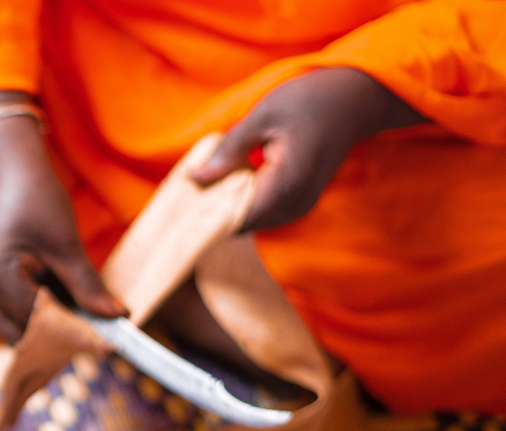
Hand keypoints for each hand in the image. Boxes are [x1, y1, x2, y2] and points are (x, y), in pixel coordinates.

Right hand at [0, 91, 125, 342]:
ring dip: (47, 327)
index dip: (73, 333)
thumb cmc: (34, 196)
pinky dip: (37, 313)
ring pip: (15, 327)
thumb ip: (87, 285)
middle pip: (22, 334)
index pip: (38, 323)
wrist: (7, 168)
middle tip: (97, 336)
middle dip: (57, 338)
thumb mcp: (65, 243)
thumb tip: (117, 315)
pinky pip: (11, 311)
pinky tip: (65, 305)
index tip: (107, 342)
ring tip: (83, 320)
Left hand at [191, 67, 424, 231]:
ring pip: (252, 221)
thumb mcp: (262, 116)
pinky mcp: (300, 202)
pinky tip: (227, 182)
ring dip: (228, 207)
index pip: (236, 219)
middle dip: (213, 211)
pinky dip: (243, 201)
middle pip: (241, 225)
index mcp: (285, 185)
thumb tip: (194, 178)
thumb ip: (228, 150)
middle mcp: (295, 204)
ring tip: (205, 184)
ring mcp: (299, 206)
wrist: (356, 100)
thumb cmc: (309, 101)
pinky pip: (264, 211)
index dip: (206, 215)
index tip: (181, 204)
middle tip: (187, 191)